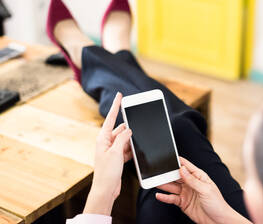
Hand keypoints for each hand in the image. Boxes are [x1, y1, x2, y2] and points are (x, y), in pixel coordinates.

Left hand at [84, 92, 132, 215]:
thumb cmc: (107, 172)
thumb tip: (129, 129)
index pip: (111, 118)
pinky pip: (127, 149)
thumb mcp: (116, 152)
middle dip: (129, 131)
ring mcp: (112, 150)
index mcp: (102, 138)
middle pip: (121, 130)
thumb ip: (123, 138)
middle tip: (136, 132)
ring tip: (132, 149)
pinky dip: (132, 150)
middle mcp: (106, 142)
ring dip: (131, 142)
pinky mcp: (117, 157)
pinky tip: (135, 153)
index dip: (116, 106)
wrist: (106, 189)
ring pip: (125, 140)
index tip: (120, 95)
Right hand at [156, 157, 250, 223]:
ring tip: (155, 182)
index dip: (178, 161)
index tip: (168, 158)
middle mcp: (191, 183)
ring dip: (164, 185)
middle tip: (158, 172)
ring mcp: (186, 193)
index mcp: (199, 176)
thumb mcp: (205, 189)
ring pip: (172, 187)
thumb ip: (192, 180)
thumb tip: (182, 169)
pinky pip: (172, 198)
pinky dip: (165, 197)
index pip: (186, 166)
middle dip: (168, 173)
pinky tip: (159, 195)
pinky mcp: (183, 203)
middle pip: (177, 176)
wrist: (218, 221)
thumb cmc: (217, 204)